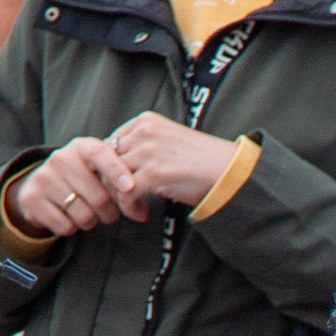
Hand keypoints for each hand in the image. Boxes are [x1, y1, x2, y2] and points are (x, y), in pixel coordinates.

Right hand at [8, 138, 124, 242]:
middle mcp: (61, 158)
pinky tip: (68, 217)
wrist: (40, 186)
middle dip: (110, 213)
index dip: (117, 172)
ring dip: (91, 222)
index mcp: (82, 147)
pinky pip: (65, 226)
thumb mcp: (99, 172)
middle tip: (107, 213)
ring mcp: (44, 177)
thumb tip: (142, 212)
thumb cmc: (82, 179)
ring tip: (86, 213)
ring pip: (83, 215)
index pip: (101, 155)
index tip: (131, 188)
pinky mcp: (32, 198)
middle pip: (99, 197)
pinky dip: (71, 228)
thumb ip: (122, 183)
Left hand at [102, 113, 240, 210]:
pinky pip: (125, 194)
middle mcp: (143, 132)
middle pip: (107, 161)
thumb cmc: (203, 161)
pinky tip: (141, 214)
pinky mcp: (153, 173)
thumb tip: (120, 167)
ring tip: (135, 209)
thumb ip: (144, 147)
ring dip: (120, 199)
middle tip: (125, 201)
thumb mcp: (168, 141)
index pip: (111, 143)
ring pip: (112, 179)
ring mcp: (147, 152)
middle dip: (112, 184)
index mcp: (145, 121)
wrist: (228, 171)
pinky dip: (129, 208)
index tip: (123, 183)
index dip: (112, 167)